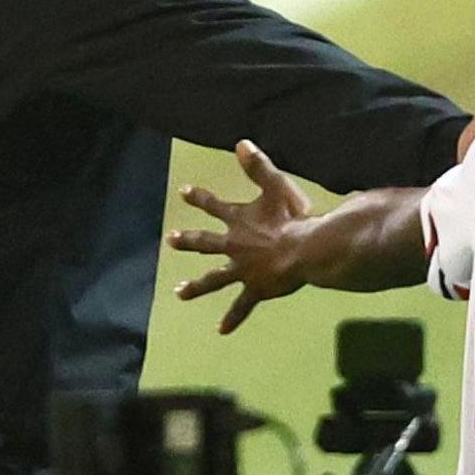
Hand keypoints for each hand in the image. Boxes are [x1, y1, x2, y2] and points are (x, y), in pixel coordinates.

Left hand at [166, 139, 314, 333]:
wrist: (305, 250)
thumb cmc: (293, 217)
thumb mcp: (276, 185)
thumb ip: (258, 166)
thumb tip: (240, 143)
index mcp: (239, 220)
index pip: (214, 206)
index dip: (199, 198)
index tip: (183, 192)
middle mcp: (235, 246)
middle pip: (206, 242)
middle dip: (188, 240)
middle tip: (169, 240)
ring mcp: (243, 270)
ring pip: (214, 279)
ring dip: (196, 285)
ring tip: (179, 293)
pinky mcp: (255, 289)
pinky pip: (241, 306)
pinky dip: (231, 318)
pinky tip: (220, 330)